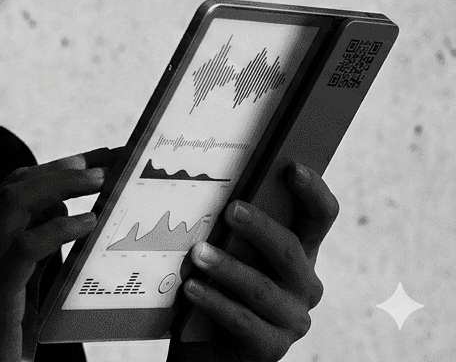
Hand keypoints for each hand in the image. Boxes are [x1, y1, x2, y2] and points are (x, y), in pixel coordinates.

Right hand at [0, 146, 121, 361]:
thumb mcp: (16, 290)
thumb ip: (32, 255)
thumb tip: (62, 217)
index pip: (10, 190)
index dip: (51, 170)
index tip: (90, 160)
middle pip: (13, 187)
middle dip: (60, 169)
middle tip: (102, 164)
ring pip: (13, 203)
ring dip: (60, 186)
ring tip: (99, 182)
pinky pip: (25, 246)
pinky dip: (58, 229)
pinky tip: (87, 223)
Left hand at [169, 163, 339, 361]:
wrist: (208, 348)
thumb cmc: (214, 286)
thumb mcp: (225, 251)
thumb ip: (223, 223)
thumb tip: (194, 177)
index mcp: (298, 252)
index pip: (320, 217)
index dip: (313, 191)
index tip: (291, 168)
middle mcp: (303, 284)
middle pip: (290, 249)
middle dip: (260, 228)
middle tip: (231, 210)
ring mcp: (292, 318)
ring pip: (263, 288)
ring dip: (229, 268)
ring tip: (198, 252)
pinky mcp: (272, 347)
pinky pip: (244, 322)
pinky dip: (216, 303)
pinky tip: (191, 289)